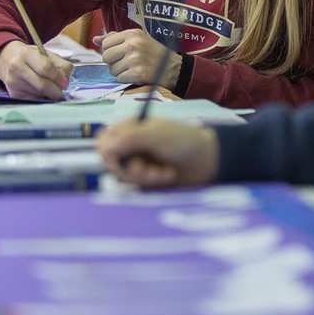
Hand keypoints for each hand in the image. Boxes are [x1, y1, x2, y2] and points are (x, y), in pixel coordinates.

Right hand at [0, 40, 73, 100]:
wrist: (9, 60)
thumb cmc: (34, 58)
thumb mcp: (48, 55)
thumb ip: (62, 66)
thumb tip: (65, 83)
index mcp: (27, 53)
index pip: (46, 68)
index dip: (58, 78)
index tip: (65, 83)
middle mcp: (16, 67)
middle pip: (42, 85)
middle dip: (56, 91)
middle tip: (61, 92)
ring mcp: (13, 82)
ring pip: (39, 95)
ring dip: (49, 95)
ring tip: (50, 89)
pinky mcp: (13, 94)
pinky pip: (34, 100)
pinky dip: (42, 99)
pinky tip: (41, 93)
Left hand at [94, 29, 181, 87]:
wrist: (173, 68)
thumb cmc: (153, 53)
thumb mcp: (137, 39)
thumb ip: (115, 38)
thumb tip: (95, 40)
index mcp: (132, 34)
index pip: (105, 43)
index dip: (111, 51)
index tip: (122, 53)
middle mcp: (133, 45)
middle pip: (106, 57)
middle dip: (113, 62)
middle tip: (127, 62)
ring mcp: (135, 59)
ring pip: (111, 70)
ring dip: (120, 72)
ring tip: (134, 68)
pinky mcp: (137, 73)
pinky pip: (119, 79)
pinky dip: (127, 79)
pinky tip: (137, 75)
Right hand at [97, 118, 218, 187]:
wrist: (208, 160)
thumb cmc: (184, 140)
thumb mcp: (156, 135)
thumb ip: (130, 139)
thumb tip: (105, 148)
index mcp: (131, 128)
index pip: (104, 140)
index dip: (106, 151)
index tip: (114, 160)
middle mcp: (131, 145)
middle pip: (111, 161)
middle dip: (127, 168)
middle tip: (143, 168)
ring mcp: (138, 162)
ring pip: (124, 176)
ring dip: (143, 176)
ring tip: (162, 172)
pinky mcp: (146, 179)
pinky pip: (137, 186)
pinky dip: (152, 182)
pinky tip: (168, 175)